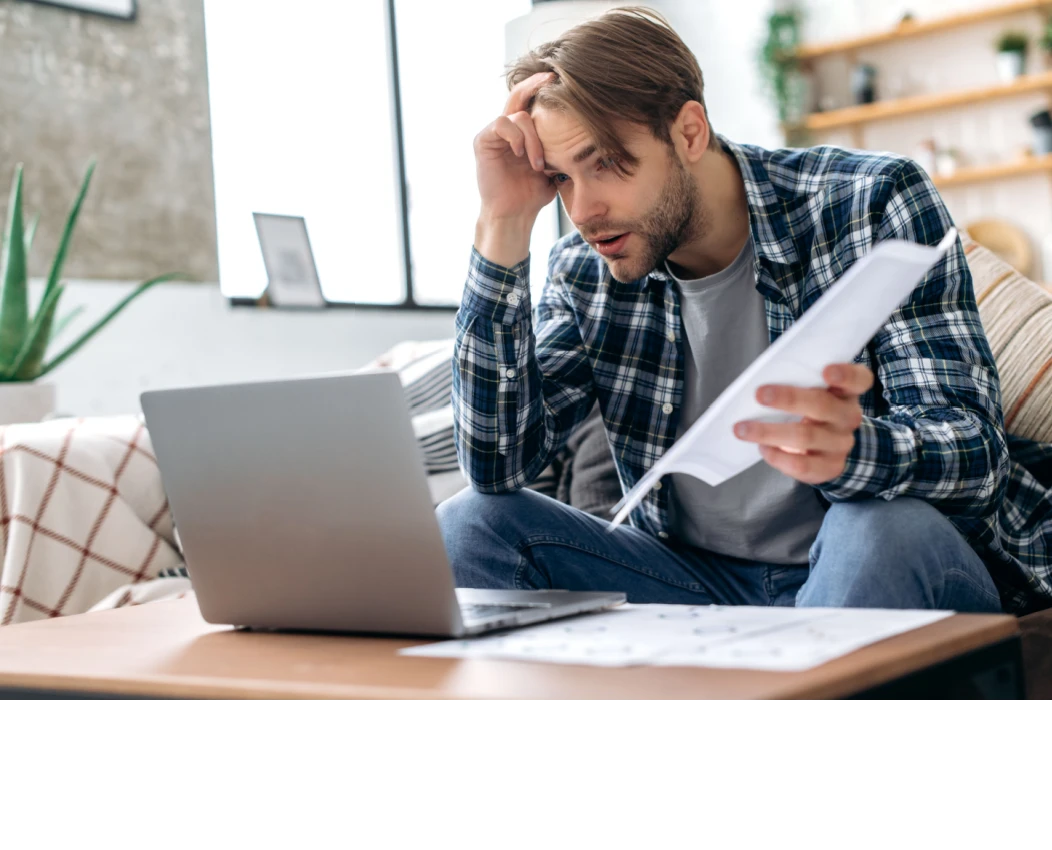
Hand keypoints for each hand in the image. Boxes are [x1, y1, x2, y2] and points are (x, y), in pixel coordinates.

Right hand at [474, 72, 556, 234]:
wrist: (514, 215)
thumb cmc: (534, 194)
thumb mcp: (555, 166)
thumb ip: (561, 146)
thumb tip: (588, 128)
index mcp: (524, 131)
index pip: (532, 102)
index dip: (544, 88)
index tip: (565, 80)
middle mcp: (507, 128)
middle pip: (519, 94)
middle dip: (535, 84)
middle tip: (552, 79)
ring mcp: (494, 134)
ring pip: (518, 115)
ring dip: (533, 138)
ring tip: (538, 164)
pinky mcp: (483, 141)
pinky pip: (501, 124)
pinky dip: (516, 137)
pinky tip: (522, 155)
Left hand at [732, 363, 873, 484]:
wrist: (830, 449)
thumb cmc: (811, 410)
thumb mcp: (813, 393)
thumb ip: (798, 383)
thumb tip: (760, 382)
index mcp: (846, 392)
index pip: (858, 380)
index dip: (845, 375)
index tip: (826, 371)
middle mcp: (848, 417)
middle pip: (822, 405)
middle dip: (789, 398)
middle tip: (759, 395)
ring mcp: (841, 444)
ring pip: (806, 437)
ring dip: (769, 432)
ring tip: (742, 429)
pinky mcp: (830, 467)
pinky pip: (802, 465)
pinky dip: (777, 457)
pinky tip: (762, 448)